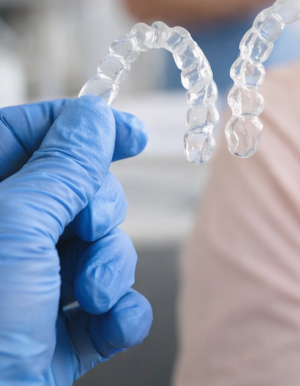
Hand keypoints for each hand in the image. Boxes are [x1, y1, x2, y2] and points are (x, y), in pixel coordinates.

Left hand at [0, 96, 152, 384]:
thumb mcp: (17, 229)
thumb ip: (63, 166)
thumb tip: (94, 116)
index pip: (24, 135)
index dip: (80, 128)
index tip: (130, 133)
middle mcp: (0, 244)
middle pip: (75, 194)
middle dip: (100, 214)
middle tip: (89, 230)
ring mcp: (25, 293)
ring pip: (97, 249)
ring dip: (111, 268)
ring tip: (95, 296)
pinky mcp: (52, 339)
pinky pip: (108, 307)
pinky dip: (121, 313)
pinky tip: (113, 323)